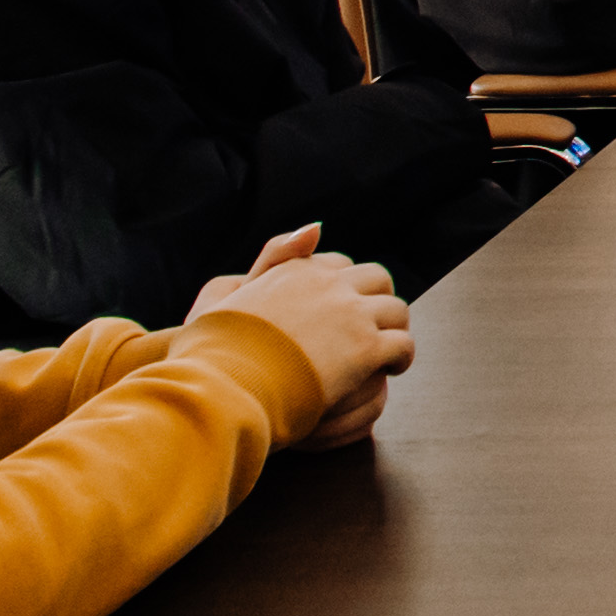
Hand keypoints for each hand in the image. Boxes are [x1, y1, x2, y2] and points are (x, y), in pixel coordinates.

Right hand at [200, 230, 412, 442]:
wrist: (223, 386)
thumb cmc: (213, 351)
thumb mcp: (224, 295)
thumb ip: (270, 259)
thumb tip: (315, 228)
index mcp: (295, 271)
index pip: (340, 266)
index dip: (344, 289)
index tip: (341, 310)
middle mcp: (328, 285)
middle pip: (377, 279)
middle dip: (378, 300)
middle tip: (373, 326)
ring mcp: (351, 315)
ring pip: (396, 310)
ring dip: (394, 328)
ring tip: (386, 350)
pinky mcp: (366, 348)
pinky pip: (402, 345)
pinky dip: (401, 356)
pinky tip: (391, 368)